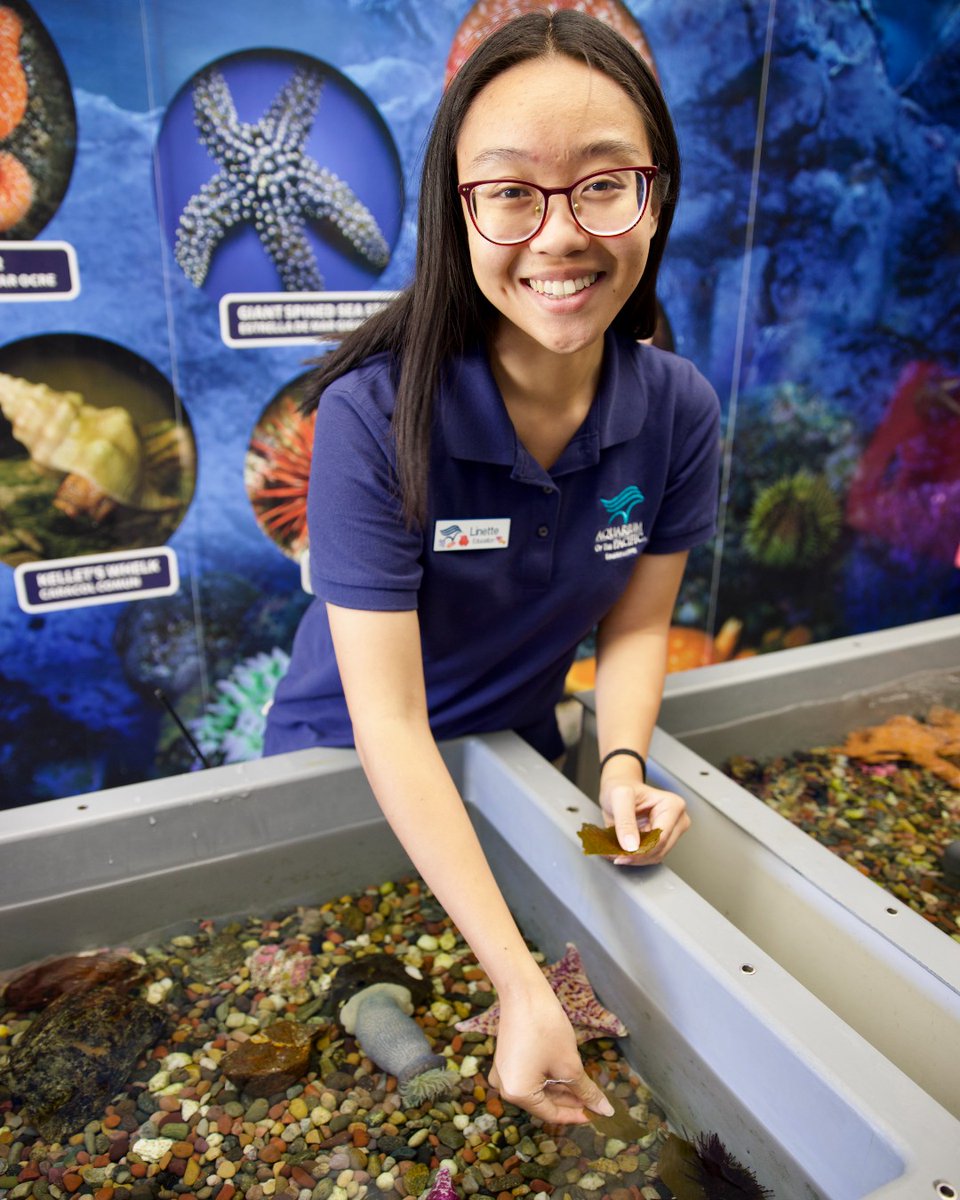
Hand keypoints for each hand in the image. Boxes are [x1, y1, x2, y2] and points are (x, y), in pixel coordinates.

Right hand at [487, 991, 613, 1123]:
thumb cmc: (546, 1029)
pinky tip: (567, 1072)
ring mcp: (503, 1072)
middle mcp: (504, 1087)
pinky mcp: (506, 1059)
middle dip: (570, 1100)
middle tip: (595, 1098)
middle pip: (543, 1102)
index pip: (551, 1114)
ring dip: (561, 1088)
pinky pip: (529, 1075)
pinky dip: (548, 1076)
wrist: (524, 992)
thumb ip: (587, 1092)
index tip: (598, 1113)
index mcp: (517, 1094)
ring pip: (538, 1088)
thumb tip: (604, 1111)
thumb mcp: (570, 1065)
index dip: (577, 1114)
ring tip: (585, 1084)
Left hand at [600, 770, 689, 864]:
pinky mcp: (664, 840)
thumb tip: (631, 846)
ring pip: (656, 856)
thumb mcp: (619, 797)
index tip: (622, 853)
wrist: (619, 787)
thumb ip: (625, 820)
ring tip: (616, 851)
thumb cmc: (622, 787)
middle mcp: (678, 820)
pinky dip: (635, 857)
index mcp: (673, 806)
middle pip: (660, 850)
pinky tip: (622, 850)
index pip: (660, 838)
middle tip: (615, 854)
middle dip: (636, 856)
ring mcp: (672, 831)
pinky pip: (651, 856)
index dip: (640, 850)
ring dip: (635, 858)